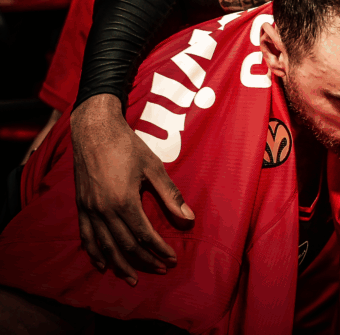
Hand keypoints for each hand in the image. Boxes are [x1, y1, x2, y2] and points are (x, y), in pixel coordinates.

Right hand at [71, 94, 194, 285]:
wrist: (95, 131)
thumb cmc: (127, 146)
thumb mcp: (154, 168)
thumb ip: (170, 195)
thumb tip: (189, 218)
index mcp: (124, 201)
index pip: (145, 235)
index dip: (159, 250)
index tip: (172, 259)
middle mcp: (104, 210)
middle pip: (125, 245)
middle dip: (144, 261)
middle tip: (161, 270)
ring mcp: (89, 209)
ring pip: (104, 246)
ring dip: (120, 265)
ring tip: (133, 279)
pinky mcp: (81, 206)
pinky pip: (85, 236)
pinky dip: (94, 253)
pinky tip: (103, 264)